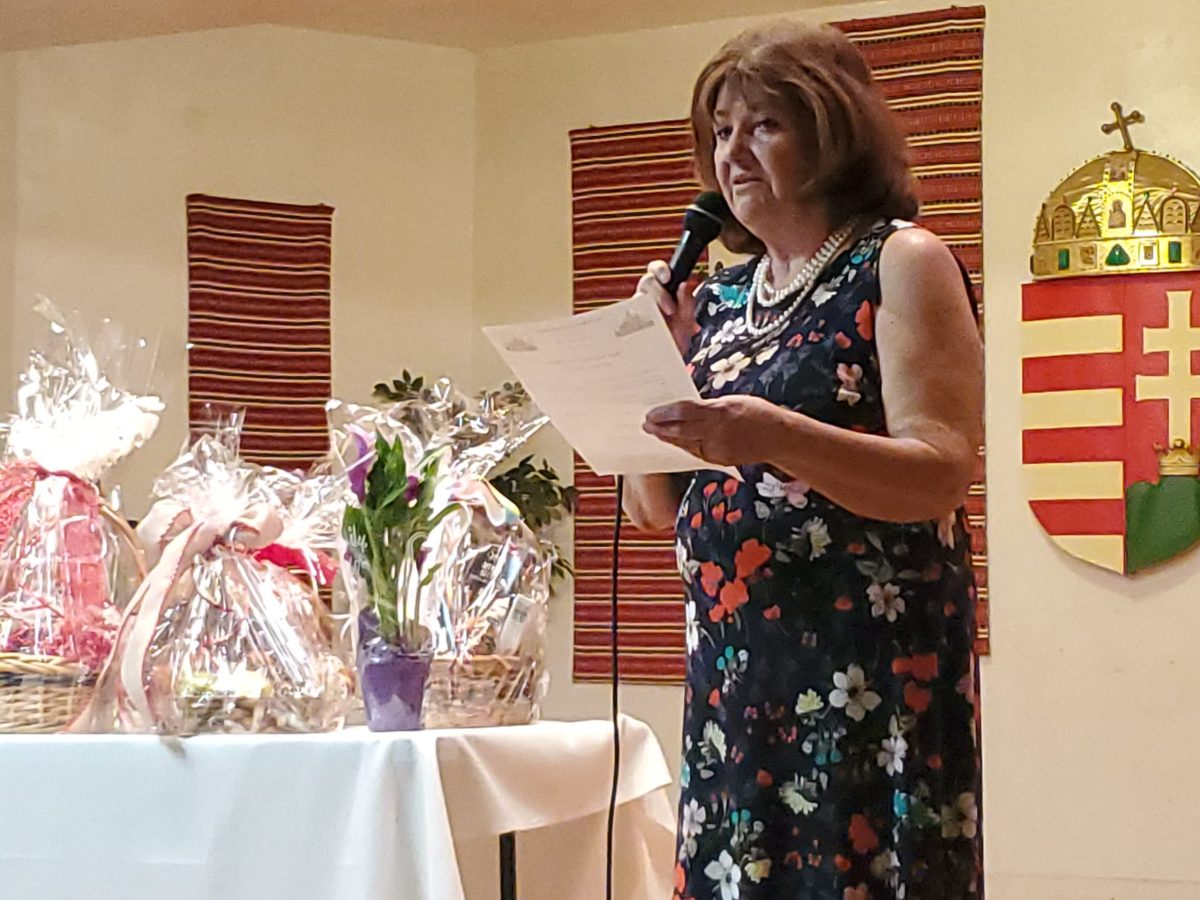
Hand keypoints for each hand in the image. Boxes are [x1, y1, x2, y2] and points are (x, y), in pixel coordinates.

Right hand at [634, 260, 698, 356]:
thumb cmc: (675, 341)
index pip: (656, 271)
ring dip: (650, 308)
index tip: (668, 278)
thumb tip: (684, 285)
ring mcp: (637, 312)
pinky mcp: (627, 325)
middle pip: (645, 281)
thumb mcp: (686, 323)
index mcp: (662, 292)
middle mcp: (648, 299)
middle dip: (659, 293)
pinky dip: (636, 321)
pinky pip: (626, 317)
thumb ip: (687, 304)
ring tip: (660, 323)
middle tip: (670, 310)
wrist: (666, 363)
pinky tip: (646, 329)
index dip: (660, 269)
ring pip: (636, 297)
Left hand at [643, 396, 780, 465]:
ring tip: (655, 433)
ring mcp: (718, 449)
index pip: (684, 412)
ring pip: (686, 444)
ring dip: (668, 439)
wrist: (778, 437)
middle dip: (660, 428)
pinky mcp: (720, 460)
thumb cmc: (756, 413)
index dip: (665, 413)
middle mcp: (717, 432)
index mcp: (720, 412)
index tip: (651, 412)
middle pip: (681, 431)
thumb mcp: (731, 401)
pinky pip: (696, 453)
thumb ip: (708, 406)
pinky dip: (682, 446)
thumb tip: (684, 408)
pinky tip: (675, 442)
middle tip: (645, 424)